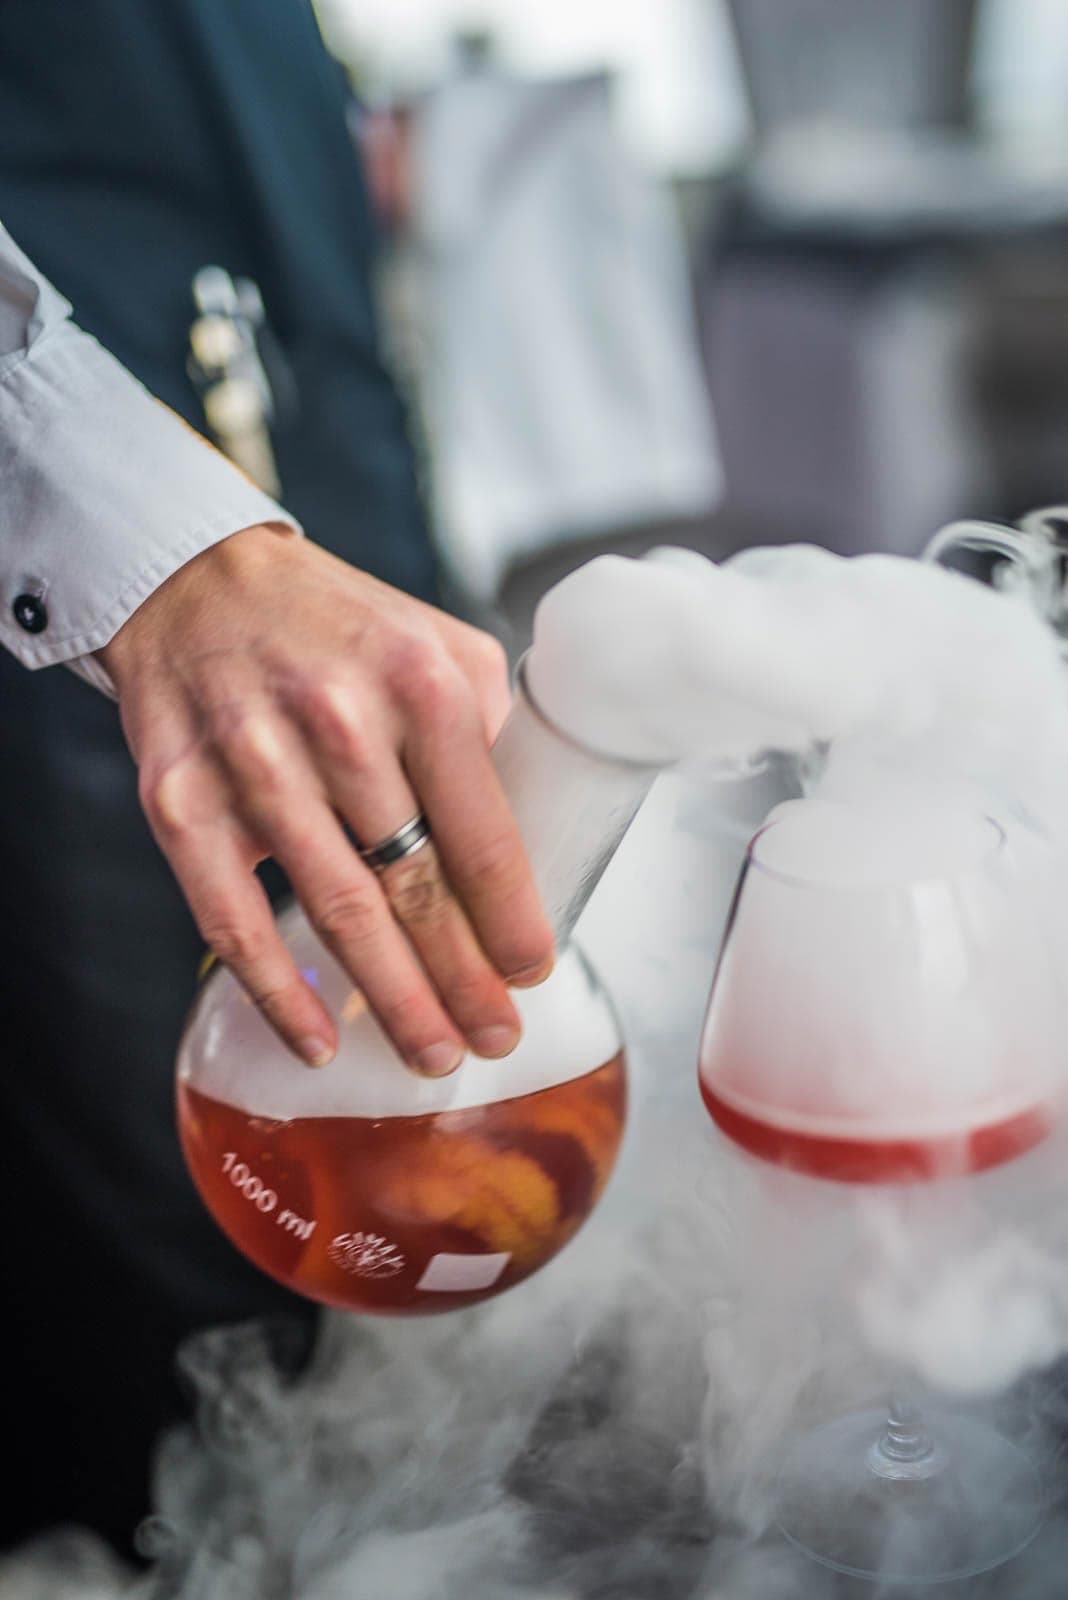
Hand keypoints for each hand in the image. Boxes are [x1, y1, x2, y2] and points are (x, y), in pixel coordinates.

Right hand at [97, 524, 553, 1073]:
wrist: (194, 583)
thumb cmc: (332, 625)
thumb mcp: (436, 643)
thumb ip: (487, 731)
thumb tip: (528, 835)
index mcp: (419, 682)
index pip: (482, 832)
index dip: (511, 919)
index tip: (531, 972)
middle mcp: (339, 721)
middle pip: (415, 886)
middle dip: (463, 981)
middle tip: (495, 1037)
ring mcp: (252, 763)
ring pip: (337, 913)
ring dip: (392, 1001)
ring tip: (431, 1053)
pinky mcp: (181, 801)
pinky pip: (233, 922)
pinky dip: (277, 993)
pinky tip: (315, 1043)